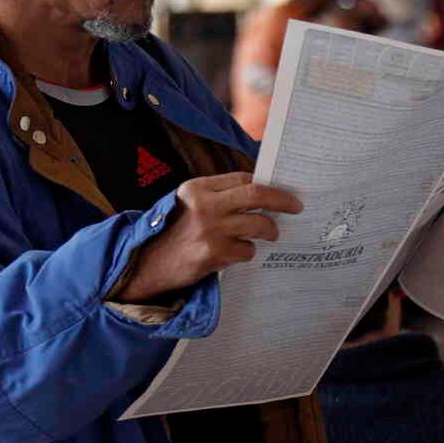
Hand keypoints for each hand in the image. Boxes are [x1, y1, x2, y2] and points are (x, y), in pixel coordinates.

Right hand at [112, 173, 302, 303]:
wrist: (147, 263)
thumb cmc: (172, 231)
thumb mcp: (187, 202)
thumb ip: (216, 195)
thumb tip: (258, 193)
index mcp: (197, 188)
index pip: (243, 179)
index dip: (265, 185)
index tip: (279, 192)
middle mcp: (204, 205)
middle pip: (255, 195)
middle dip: (281, 200)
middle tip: (296, 206)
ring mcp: (210, 231)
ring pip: (257, 225)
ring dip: (269, 230)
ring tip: (270, 234)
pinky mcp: (214, 255)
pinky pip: (247, 251)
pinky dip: (248, 252)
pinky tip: (235, 253)